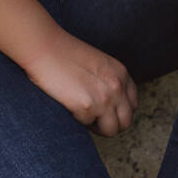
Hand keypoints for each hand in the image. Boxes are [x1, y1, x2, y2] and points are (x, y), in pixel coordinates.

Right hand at [21, 26, 138, 136]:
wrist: (44, 47)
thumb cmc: (64, 54)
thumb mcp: (99, 64)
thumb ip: (109, 81)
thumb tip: (112, 106)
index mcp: (121, 73)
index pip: (133, 105)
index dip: (118, 112)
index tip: (104, 111)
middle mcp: (117, 86)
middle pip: (126, 122)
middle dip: (110, 124)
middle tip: (92, 118)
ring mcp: (105, 97)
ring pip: (111, 130)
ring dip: (97, 127)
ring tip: (82, 114)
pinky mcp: (87, 107)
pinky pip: (88, 126)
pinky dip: (78, 120)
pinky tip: (69, 105)